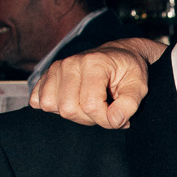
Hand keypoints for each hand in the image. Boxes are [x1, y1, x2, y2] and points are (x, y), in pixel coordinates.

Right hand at [29, 39, 161, 127]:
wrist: (118, 55)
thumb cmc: (129, 72)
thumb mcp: (139, 87)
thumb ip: (129, 105)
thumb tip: (114, 120)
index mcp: (94, 63)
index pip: (90, 105)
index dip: (105, 120)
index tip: (117, 117)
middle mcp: (70, 63)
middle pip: (68, 109)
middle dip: (88, 118)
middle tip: (103, 110)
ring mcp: (55, 68)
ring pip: (50, 106)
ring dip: (71, 113)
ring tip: (87, 104)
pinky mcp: (46, 76)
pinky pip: (37, 100)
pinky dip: (52, 106)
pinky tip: (70, 100)